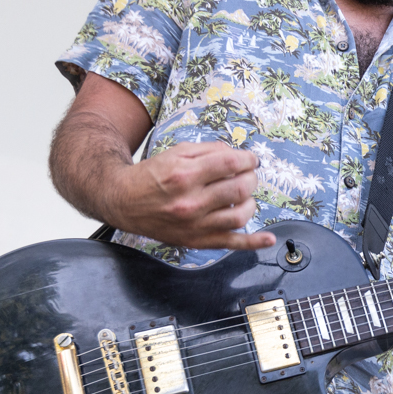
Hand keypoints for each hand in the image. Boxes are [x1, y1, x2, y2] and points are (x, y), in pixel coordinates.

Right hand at [114, 142, 275, 250]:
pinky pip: (231, 243)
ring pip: (240, 215)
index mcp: (186, 175)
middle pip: (239, 188)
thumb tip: (236, 154)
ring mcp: (195, 224)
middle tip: (247, 175)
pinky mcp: (197, 241)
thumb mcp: (176, 152)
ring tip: (243, 196)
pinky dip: (253, 243)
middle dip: (251, 178)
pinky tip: (268, 239)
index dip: (247, 159)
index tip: (250, 160)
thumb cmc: (150, 176)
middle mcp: (191, 201)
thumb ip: (208, 150)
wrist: (124, 201)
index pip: (231, 164)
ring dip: (250, 202)